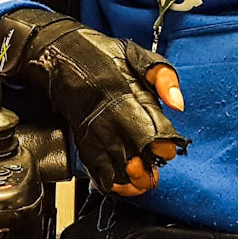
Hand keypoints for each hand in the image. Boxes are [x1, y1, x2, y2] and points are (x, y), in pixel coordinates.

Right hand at [0, 8, 188, 195]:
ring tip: (143, 182)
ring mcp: (94, 131)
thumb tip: (177, 104)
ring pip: (116, 168)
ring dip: (132, 181)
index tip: (169, 147)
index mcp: (127, 96)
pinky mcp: (82, 139)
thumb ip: (163, 76)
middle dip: (149, 169)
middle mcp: (110, 117)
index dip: (164, 146)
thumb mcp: (136, 53)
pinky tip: (122, 185)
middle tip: (157, 171)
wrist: (59, 56)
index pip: (152, 132)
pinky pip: (96, 169)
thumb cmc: (100, 54)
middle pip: (135, 156)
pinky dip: (110, 182)